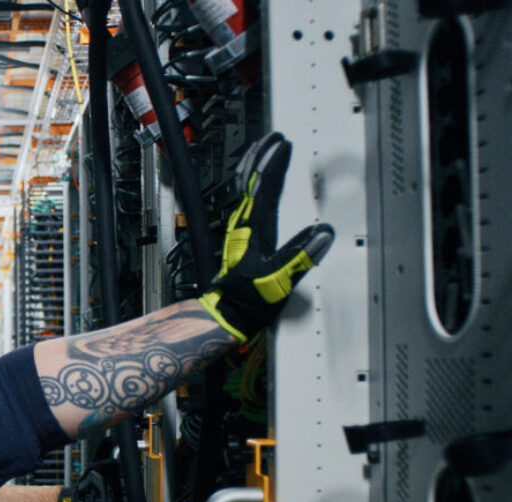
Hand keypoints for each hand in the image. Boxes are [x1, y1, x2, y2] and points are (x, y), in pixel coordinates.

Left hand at [198, 132, 334, 341]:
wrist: (229, 314)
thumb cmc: (249, 300)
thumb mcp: (279, 280)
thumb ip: (300, 257)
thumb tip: (323, 234)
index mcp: (254, 229)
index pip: (264, 188)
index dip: (274, 163)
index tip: (283, 144)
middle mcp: (243, 225)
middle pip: (249, 181)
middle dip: (261, 156)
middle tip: (272, 137)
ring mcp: (239, 229)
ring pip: (244, 188)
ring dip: (254, 166)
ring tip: (262, 149)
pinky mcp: (240, 236)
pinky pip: (245, 200)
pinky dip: (251, 184)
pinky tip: (256, 184)